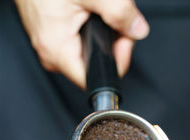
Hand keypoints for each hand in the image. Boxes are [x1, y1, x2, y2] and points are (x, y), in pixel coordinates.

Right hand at [14, 0, 149, 87]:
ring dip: (106, 32)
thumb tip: (138, 30)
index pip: (97, 79)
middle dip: (115, 43)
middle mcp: (52, 54)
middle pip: (98, 64)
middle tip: (117, 20)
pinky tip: (93, 10)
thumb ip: (119, 12)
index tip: (124, 41)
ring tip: (103, 11)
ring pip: (92, 52)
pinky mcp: (54, 37)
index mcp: (57, 50)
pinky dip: (94, 26)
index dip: (118, 61)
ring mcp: (52, 46)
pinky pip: (82, 41)